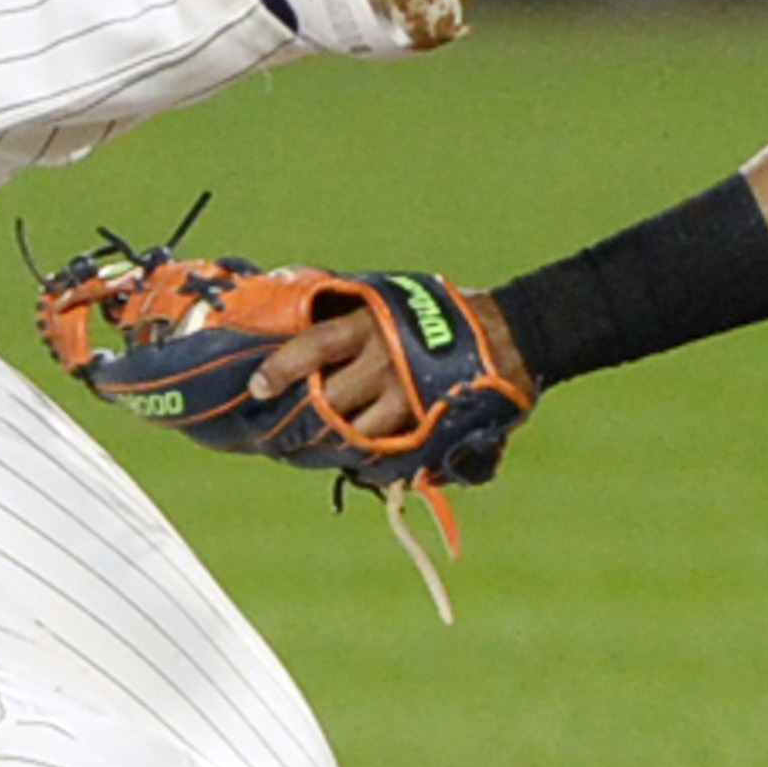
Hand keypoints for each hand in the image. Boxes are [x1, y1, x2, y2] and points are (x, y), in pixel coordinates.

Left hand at [244, 284, 517, 446]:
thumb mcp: (391, 303)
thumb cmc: (438, 314)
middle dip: (311, 418)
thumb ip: (352, 321)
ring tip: (325, 447)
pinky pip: (392, 453)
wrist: (511, 333)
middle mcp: (386, 361)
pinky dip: (374, 462)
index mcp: (371, 325)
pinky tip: (364, 463)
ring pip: (359, 433)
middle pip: (332, 402)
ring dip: (340, 442)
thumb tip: (300, 338)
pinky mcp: (431, 423)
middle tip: (288, 430)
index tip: (256, 387)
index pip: (314, 347)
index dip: (281, 369)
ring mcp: (409, 396)